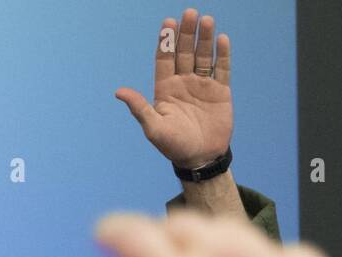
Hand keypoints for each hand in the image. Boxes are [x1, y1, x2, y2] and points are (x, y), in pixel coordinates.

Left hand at [117, 8, 232, 167]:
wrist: (200, 158)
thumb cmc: (173, 146)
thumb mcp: (153, 128)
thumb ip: (139, 108)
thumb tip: (119, 91)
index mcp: (165, 90)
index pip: (164, 60)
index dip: (166, 42)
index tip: (168, 23)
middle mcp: (183, 83)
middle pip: (184, 53)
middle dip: (186, 34)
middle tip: (189, 13)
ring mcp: (202, 85)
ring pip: (204, 56)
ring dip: (204, 39)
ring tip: (205, 20)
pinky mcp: (221, 91)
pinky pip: (222, 69)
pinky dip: (223, 54)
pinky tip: (222, 39)